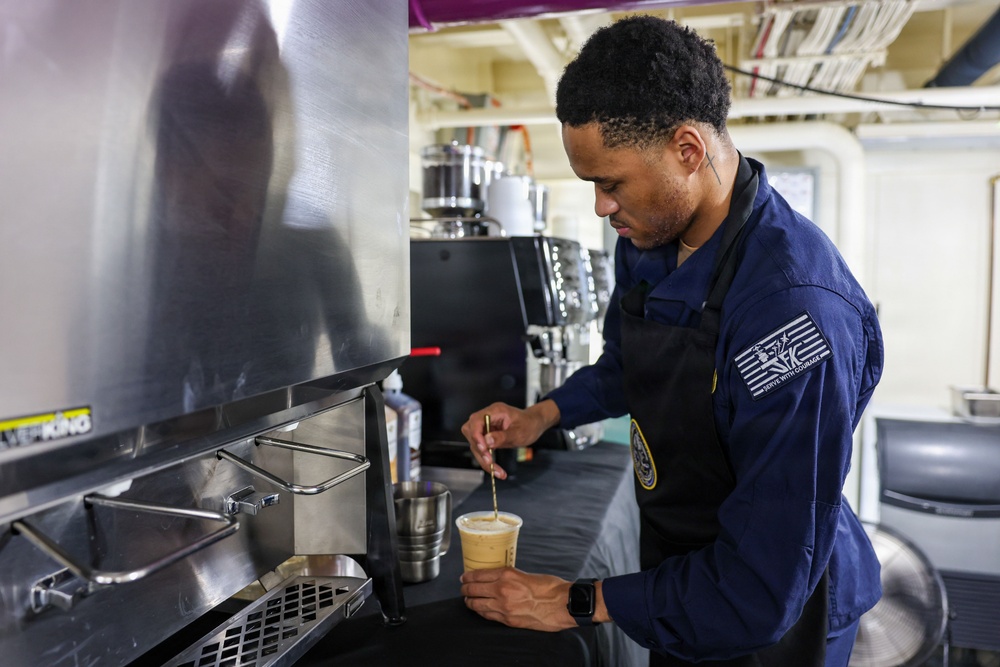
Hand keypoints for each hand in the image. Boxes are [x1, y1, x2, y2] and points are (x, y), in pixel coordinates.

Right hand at [460, 400, 559, 478]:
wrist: (534, 424)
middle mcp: (488, 417)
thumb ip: (502, 437)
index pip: (476, 421)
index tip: (484, 449)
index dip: (477, 436)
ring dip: (483, 458)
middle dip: (479, 449)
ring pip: (475, 444)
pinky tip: (495, 469)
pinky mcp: (487, 435)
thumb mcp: (519, 432)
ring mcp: (486, 426)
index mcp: (495, 411)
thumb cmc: (529, 424)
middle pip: (472, 433)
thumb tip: (487, 441)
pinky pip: (481, 448)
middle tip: (489, 461)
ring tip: (495, 470)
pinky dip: (486, 459)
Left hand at [460, 567, 574, 631]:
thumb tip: (497, 579)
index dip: (468, 576)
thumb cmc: (550, 588)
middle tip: (463, 588)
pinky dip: (480, 611)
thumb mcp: (526, 574)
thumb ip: (510, 577)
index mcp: (508, 574)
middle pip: (473, 589)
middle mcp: (502, 590)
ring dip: (469, 601)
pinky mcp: (508, 620)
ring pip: (477, 604)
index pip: (479, 575)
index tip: (464, 577)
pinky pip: (487, 615)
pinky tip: (479, 609)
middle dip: (465, 589)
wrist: (563, 604)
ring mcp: (504, 607)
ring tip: (468, 599)